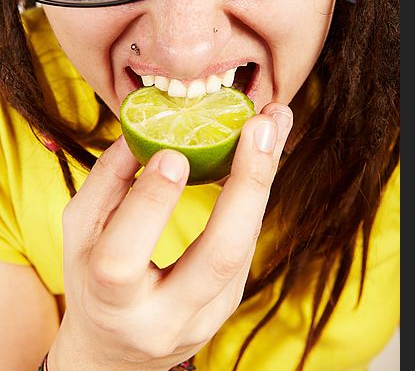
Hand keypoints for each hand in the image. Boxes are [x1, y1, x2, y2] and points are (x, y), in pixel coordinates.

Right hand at [48, 103, 292, 370]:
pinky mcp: (229, 305)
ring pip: (246, 246)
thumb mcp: (81, 234)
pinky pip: (247, 242)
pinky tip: (264, 152)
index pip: (125, 258)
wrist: (117, 352)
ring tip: (276, 122)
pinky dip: (255, 192)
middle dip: (247, 184)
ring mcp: (206, 317)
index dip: (150, 203)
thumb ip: (106, 181)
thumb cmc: (91, 283)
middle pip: (220, 254)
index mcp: (112, 302)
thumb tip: (139, 129)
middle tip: (261, 125)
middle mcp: (165, 318)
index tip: (173, 153)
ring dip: (264, 178)